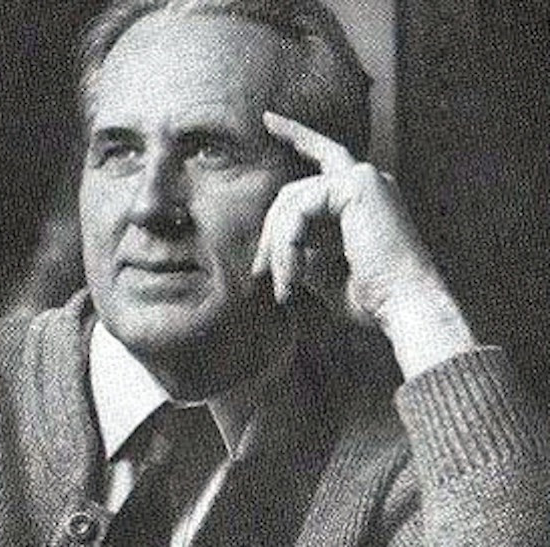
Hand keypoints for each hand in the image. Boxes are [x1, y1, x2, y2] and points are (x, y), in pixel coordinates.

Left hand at [252, 112, 477, 379]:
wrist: (405, 308)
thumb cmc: (371, 299)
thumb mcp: (324, 269)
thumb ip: (301, 246)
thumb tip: (271, 244)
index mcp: (365, 196)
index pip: (323, 156)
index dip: (295, 134)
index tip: (267, 120)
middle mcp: (368, 180)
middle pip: (293, 192)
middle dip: (271, 235)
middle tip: (258, 274)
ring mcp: (364, 178)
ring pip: (292, 204)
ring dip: (280, 249)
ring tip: (284, 289)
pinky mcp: (356, 185)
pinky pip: (299, 210)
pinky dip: (288, 246)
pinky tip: (292, 277)